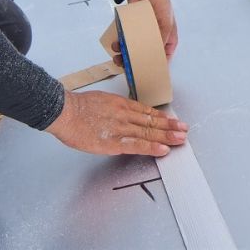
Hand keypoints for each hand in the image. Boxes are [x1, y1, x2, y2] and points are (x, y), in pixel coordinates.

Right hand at [46, 89, 187, 156]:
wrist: (65, 111)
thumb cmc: (77, 107)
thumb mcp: (99, 100)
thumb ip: (112, 108)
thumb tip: (117, 114)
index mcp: (120, 104)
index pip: (146, 111)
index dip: (161, 117)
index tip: (173, 121)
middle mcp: (124, 114)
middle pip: (151, 121)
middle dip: (170, 126)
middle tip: (184, 129)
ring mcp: (121, 128)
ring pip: (148, 131)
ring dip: (167, 136)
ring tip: (180, 139)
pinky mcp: (114, 141)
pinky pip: (137, 144)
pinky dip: (152, 147)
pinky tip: (163, 149)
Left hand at [111, 0, 177, 63]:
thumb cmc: (161, 4)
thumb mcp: (166, 24)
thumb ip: (161, 40)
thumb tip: (154, 56)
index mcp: (167, 40)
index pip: (163, 58)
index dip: (154, 67)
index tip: (144, 74)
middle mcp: (154, 39)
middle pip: (145, 55)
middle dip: (134, 62)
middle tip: (125, 67)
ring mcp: (142, 33)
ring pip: (133, 49)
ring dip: (125, 54)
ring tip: (118, 57)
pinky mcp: (131, 28)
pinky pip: (126, 38)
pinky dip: (121, 43)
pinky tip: (116, 45)